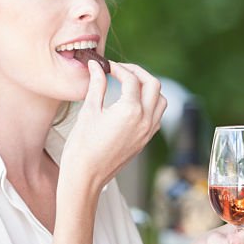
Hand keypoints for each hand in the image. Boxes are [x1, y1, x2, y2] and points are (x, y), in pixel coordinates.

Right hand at [60, 60, 166, 191]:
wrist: (85, 176)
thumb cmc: (83, 146)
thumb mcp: (88, 110)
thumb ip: (97, 85)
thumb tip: (96, 66)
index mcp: (130, 111)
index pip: (131, 79)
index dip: (118, 68)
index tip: (106, 66)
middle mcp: (145, 120)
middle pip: (153, 84)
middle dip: (138, 73)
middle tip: (121, 70)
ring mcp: (148, 132)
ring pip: (161, 100)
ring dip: (149, 88)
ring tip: (131, 84)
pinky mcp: (145, 140)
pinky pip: (157, 116)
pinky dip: (150, 104)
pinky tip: (134, 103)